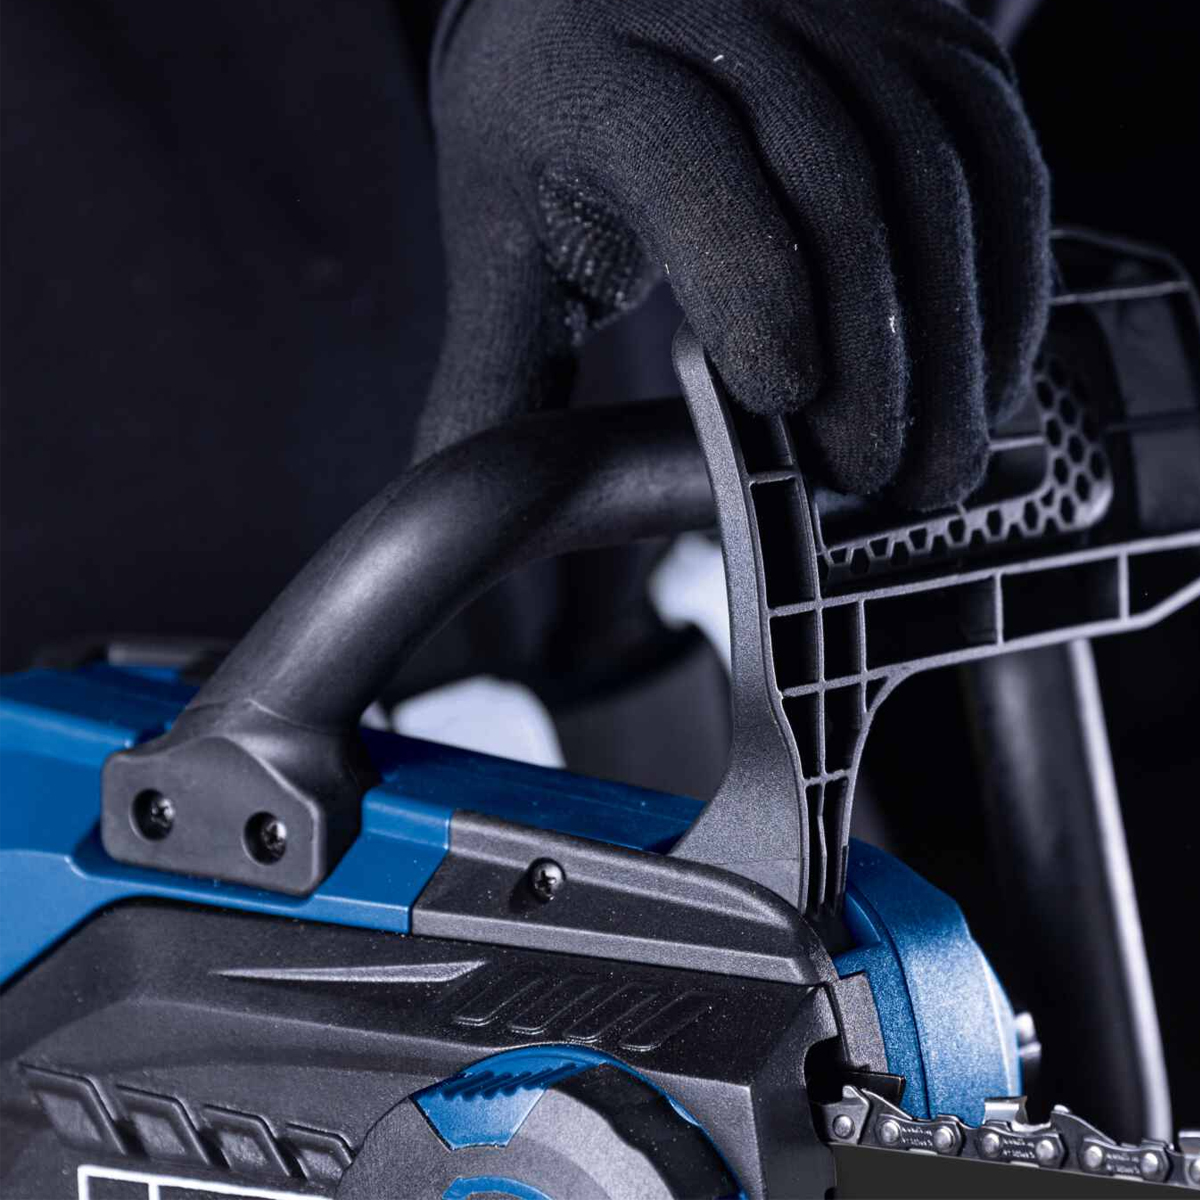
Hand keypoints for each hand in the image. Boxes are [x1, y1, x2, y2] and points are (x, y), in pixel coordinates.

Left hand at [418, 0, 1049, 508]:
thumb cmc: (556, 131)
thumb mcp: (503, 241)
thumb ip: (497, 374)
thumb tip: (471, 512)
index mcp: (596, 71)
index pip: (684, 163)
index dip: (748, 283)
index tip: (784, 404)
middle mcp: (730, 15)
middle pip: (838, 181)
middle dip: (877, 354)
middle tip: (879, 482)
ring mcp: (846, 14)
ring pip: (939, 172)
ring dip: (959, 336)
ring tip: (942, 460)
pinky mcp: (931, 34)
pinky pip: (997, 152)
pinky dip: (1011, 274)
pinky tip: (989, 372)